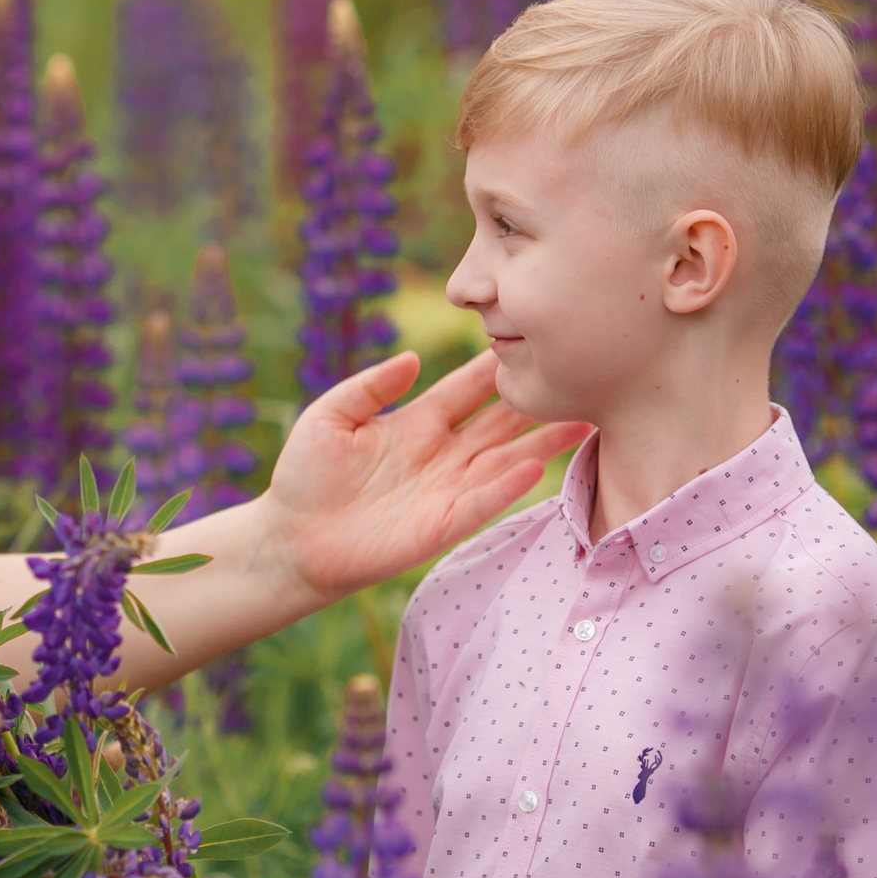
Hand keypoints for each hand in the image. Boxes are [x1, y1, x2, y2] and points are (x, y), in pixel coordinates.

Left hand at [253, 348, 586, 606]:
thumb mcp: (329, 417)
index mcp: (416, 422)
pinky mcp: (441, 524)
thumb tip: (411, 358)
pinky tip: (537, 466)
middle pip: (502, 421)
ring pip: (507, 460)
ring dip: (545, 442)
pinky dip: (508, 485)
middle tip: (579, 376)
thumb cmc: (306, 477)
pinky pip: (482, 501)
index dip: (495, 366)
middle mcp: (442, 453)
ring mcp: (447, 489)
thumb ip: (370, 387)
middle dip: (538, 401)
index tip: (530, 338)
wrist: (293, 539)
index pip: (467, 388)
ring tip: (584, 420)